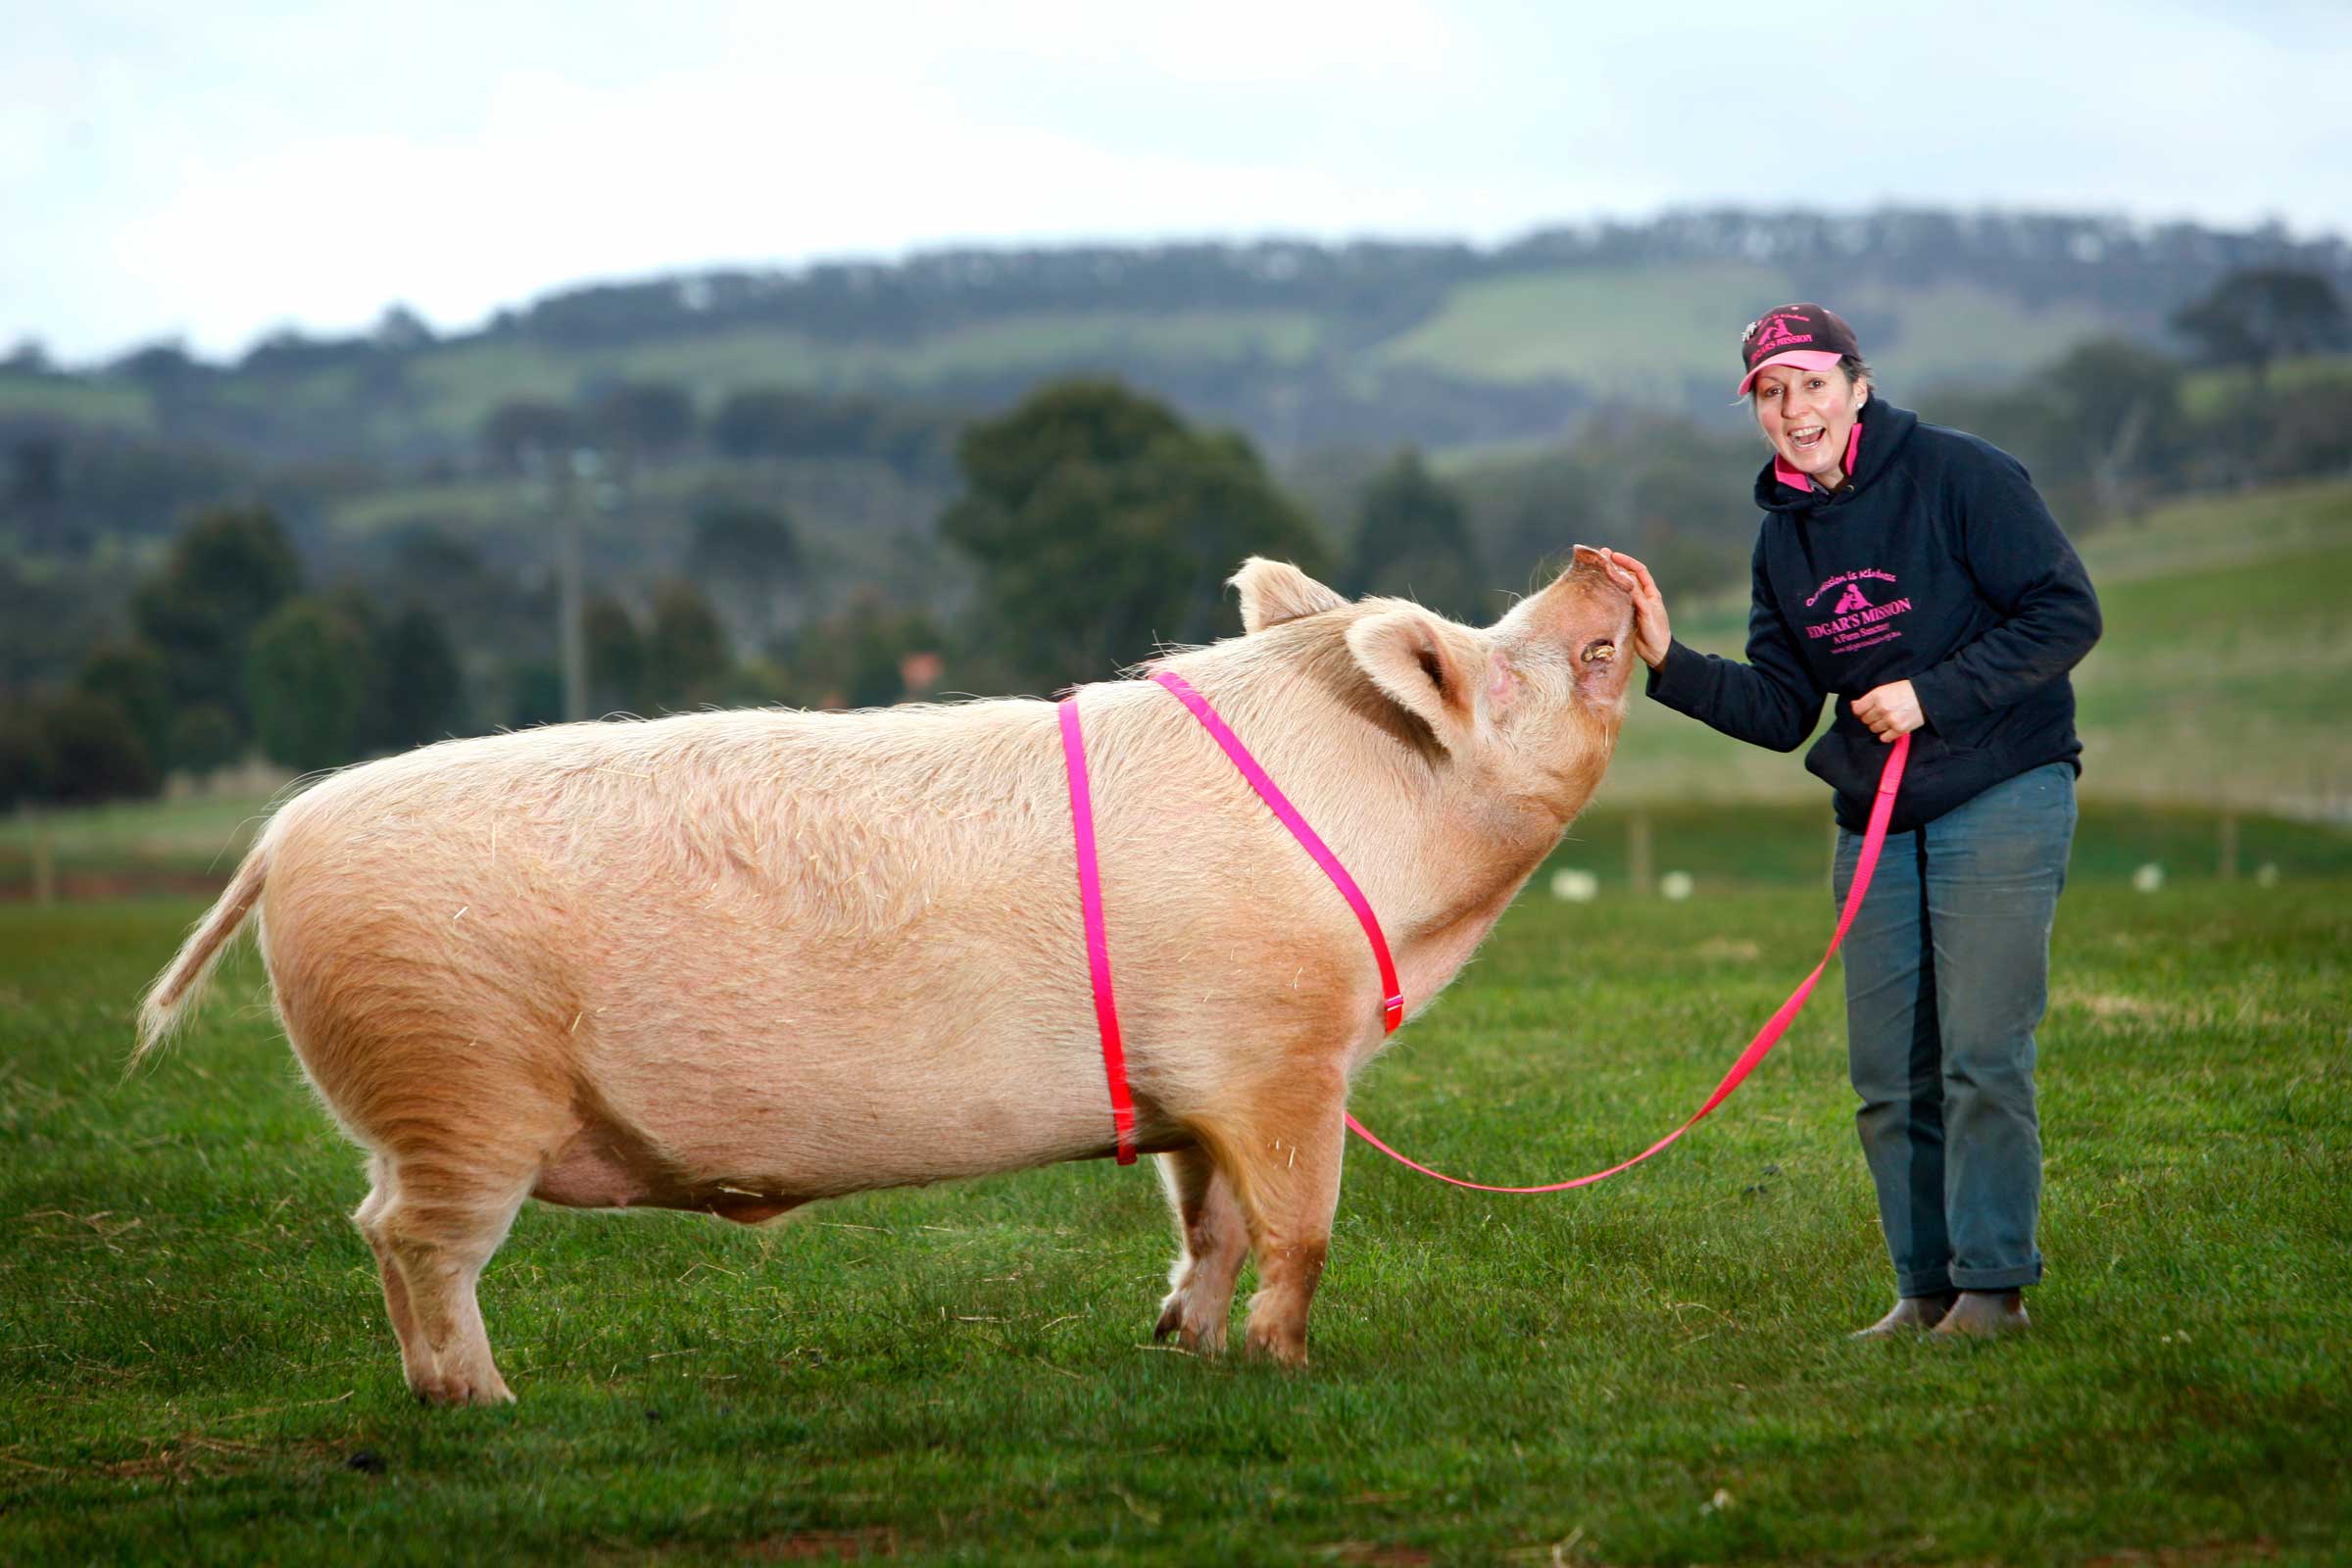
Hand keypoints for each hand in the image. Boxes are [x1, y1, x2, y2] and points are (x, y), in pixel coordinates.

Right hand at [1598, 548, 1671, 667]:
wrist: (1656, 653)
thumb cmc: (1656, 633)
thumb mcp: (1648, 613)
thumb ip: (1638, 598)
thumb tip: (1626, 581)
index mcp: (1651, 593)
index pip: (1640, 571)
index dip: (1628, 562)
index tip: (1614, 556)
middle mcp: (1642, 596)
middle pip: (1628, 577)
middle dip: (1616, 566)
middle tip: (1601, 558)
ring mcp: (1633, 605)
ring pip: (1621, 588)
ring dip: (1611, 579)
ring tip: (1597, 571)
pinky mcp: (1626, 615)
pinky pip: (1617, 601)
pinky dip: (1609, 594)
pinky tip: (1599, 590)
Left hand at [1851, 680, 1923, 741]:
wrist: (1927, 696)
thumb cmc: (1906, 690)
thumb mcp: (1885, 688)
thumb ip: (1869, 698)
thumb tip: (1854, 704)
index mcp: (1877, 695)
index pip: (1857, 710)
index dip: (1859, 711)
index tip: (1864, 711)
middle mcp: (1882, 708)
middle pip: (1865, 720)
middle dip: (1870, 718)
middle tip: (1879, 714)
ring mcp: (1890, 720)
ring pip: (1873, 729)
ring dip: (1878, 726)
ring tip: (1887, 719)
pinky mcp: (1899, 729)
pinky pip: (1884, 738)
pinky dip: (1886, 735)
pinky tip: (1890, 728)